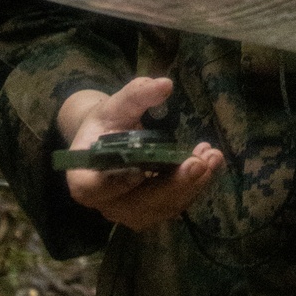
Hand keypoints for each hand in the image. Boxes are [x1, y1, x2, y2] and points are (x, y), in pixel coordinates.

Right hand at [58, 77, 223, 231]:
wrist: (113, 138)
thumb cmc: (108, 122)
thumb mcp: (116, 105)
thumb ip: (136, 96)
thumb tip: (164, 84)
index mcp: (83, 179)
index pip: (95, 188)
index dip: (117, 182)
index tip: (141, 170)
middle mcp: (106, 204)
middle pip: (139, 204)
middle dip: (172, 185)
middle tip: (199, 163)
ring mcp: (131, 211)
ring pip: (163, 208)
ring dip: (192, 185)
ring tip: (212, 157)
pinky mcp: (153, 210)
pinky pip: (176, 203)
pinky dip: (196, 184)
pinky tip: (210, 160)